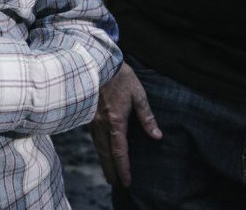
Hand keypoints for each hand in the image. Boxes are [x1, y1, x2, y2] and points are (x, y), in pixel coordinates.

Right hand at [89, 62, 160, 186]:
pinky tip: (101, 151)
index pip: (120, 151)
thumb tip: (157, 135)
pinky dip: (98, 148)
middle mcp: (102, 124)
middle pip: (106, 153)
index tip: (126, 181)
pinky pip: (93, 137)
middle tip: (115, 184)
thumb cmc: (121, 77)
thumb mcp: (138, 95)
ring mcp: (92, 119)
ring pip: (97, 146)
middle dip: (111, 170)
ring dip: (103, 161)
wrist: (98, 61)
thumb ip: (147, 117)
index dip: (123, 168)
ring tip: (108, 173)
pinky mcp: (88, 113)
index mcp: (116, 121)